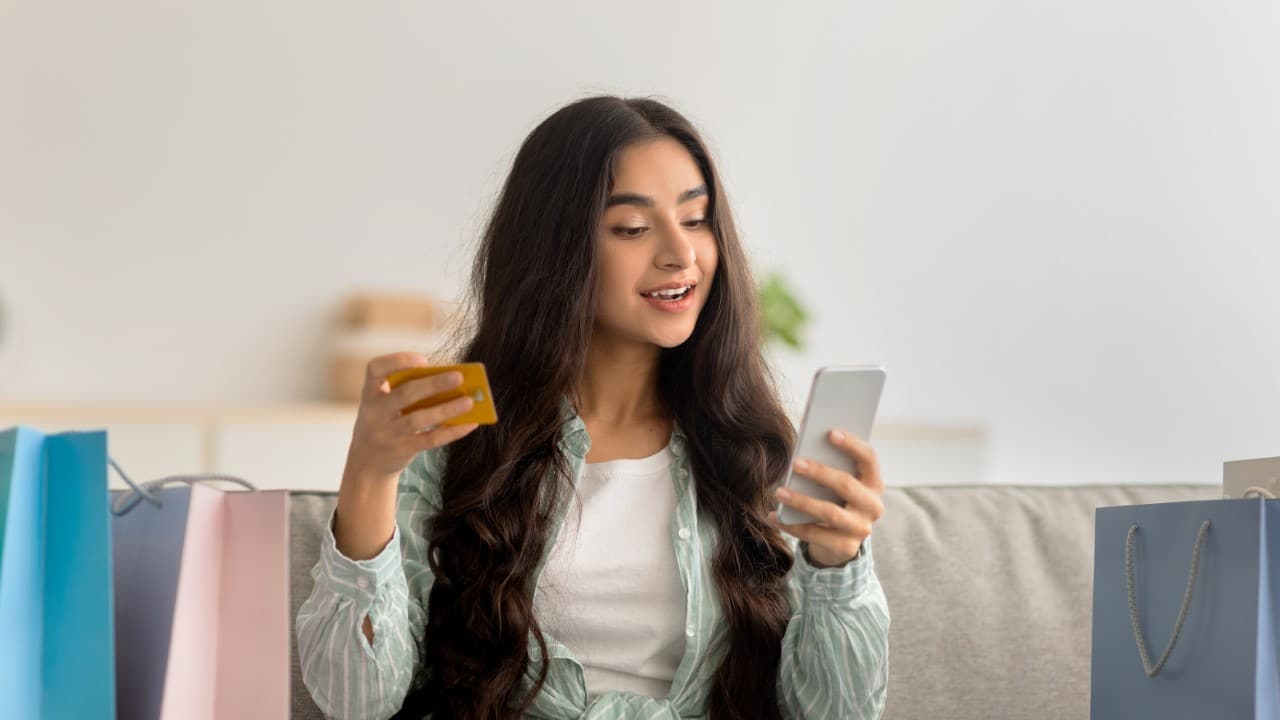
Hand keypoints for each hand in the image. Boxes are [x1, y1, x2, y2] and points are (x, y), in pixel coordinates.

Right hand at [342, 352, 480, 485]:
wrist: (367, 464)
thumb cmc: (386, 424)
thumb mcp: (386, 406)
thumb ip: (409, 393)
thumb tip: (453, 384)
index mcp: (370, 393)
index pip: (375, 368)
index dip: (398, 361)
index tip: (424, 360)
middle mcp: (374, 413)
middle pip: (404, 394)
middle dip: (433, 384)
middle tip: (459, 377)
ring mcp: (386, 434)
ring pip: (418, 419)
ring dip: (446, 409)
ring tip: (469, 401)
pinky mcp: (400, 451)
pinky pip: (429, 440)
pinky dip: (452, 431)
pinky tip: (470, 423)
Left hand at [770, 429, 884, 567]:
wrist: (839, 543)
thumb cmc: (834, 501)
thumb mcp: (836, 486)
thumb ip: (829, 468)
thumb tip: (802, 453)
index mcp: (874, 483)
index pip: (868, 458)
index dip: (851, 444)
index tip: (830, 432)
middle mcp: (873, 506)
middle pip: (847, 484)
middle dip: (819, 472)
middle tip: (794, 463)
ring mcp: (861, 529)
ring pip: (829, 512)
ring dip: (801, 501)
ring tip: (778, 492)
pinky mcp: (846, 547)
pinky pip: (815, 535)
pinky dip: (791, 525)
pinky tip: (773, 516)